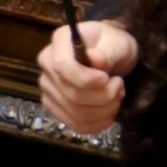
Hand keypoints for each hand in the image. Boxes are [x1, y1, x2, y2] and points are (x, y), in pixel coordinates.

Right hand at [38, 17, 138, 136]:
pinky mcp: (54, 107)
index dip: (87, 79)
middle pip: (71, 94)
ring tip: (116, 96)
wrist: (110, 55)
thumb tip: (96, 59)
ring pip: (76, 113)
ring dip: (104, 110)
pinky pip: (76, 124)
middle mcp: (47, 65)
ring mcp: (48, 88)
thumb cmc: (113, 44)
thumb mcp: (117, 42)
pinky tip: (109, 112)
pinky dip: (98, 123)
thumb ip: (108, 51)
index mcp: (60, 42)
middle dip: (104, 96)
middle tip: (119, 86)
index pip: (62, 66)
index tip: (109, 79)